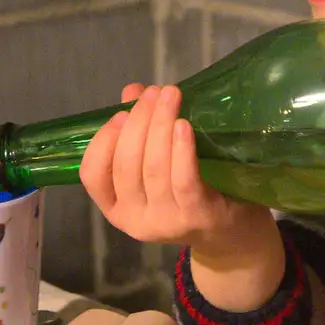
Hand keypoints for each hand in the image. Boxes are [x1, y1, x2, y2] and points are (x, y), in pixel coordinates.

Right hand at [79, 83, 276, 259]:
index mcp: (116, 208)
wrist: (232, 233)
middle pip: (126, 164)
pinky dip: (181, 150)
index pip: (92, 174)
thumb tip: (132, 91)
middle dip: (138, 121)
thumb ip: (140, 131)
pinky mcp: (195, 216)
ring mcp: (165, 221)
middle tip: (154, 93)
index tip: (120, 113)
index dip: (103, 141)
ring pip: (154, 168)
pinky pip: (183, 179)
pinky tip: (183, 125)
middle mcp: (135, 220)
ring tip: (170, 97)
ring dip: (160, 126)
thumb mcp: (159, 167)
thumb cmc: (188, 195)